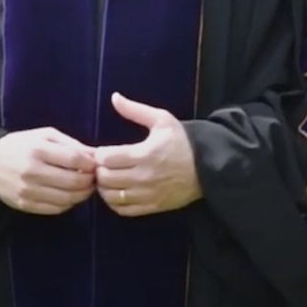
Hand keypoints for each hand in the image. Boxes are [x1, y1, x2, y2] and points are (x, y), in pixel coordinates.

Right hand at [0, 127, 95, 214]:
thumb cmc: (21, 145)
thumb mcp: (44, 136)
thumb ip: (71, 144)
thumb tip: (96, 155)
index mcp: (38, 150)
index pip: (74, 160)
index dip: (90, 164)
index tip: (95, 165)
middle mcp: (32, 172)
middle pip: (73, 182)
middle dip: (89, 181)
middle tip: (93, 178)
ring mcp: (28, 191)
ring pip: (66, 199)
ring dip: (82, 195)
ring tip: (84, 188)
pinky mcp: (24, 205)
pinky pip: (54, 209)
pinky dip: (68, 204)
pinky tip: (70, 196)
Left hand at [95, 92, 201, 216]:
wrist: (207, 167)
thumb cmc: (182, 141)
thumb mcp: (162, 120)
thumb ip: (135, 110)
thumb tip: (114, 97)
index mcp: (144, 154)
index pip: (107, 159)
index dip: (99, 154)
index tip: (102, 152)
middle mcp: (144, 177)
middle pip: (105, 178)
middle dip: (99, 170)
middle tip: (103, 165)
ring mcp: (147, 195)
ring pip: (111, 196)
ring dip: (104, 187)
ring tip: (109, 177)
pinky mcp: (152, 207)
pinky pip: (123, 210)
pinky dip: (114, 202)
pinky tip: (117, 191)